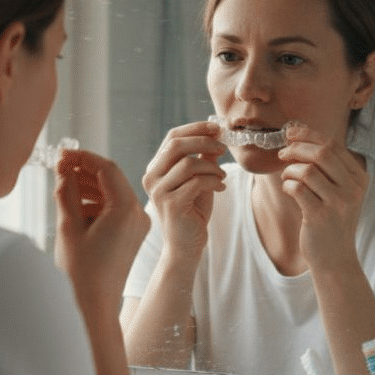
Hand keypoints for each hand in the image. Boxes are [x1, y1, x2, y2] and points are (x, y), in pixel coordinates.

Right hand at [54, 150, 150, 308]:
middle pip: (113, 178)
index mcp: (126, 210)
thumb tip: (64, 168)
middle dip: (86, 170)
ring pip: (114, 192)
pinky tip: (75, 202)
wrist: (94, 305)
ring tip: (63, 182)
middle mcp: (138, 214)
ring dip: (90, 185)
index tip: (63, 154)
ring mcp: (137, 225)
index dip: (83, 157)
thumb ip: (67, 191)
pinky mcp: (132, 234)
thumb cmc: (80, 271)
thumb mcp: (68, 225)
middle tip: (60, 164)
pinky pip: (115, 207)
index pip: (107, 169)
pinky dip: (97, 201)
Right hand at [140, 120, 226, 259]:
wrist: (186, 246)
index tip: (217, 127)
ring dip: (212, 166)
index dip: (195, 128)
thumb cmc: (192, 212)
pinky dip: (213, 180)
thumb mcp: (199, 180)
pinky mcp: (171, 204)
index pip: (172, 137)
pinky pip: (196, 182)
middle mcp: (152, 177)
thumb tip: (215, 135)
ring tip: (222, 175)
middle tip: (223, 146)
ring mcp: (159, 191)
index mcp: (156, 168)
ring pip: (188, 163)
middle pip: (176, 145)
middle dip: (204, 141)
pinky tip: (221, 187)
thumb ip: (203, 158)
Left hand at [277, 123, 367, 268]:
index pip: (333, 145)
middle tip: (282, 153)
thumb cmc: (332, 221)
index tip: (291, 133)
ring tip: (286, 177)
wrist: (335, 258)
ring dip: (289, 170)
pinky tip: (288, 190)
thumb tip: (299, 134)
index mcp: (359, 178)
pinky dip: (287, 185)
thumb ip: (326, 166)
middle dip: (296, 148)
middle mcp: (353, 189)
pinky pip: (297, 189)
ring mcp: (338, 203)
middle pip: (321, 153)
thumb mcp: (339, 191)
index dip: (309, 135)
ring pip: (307, 171)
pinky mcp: (320, 216)